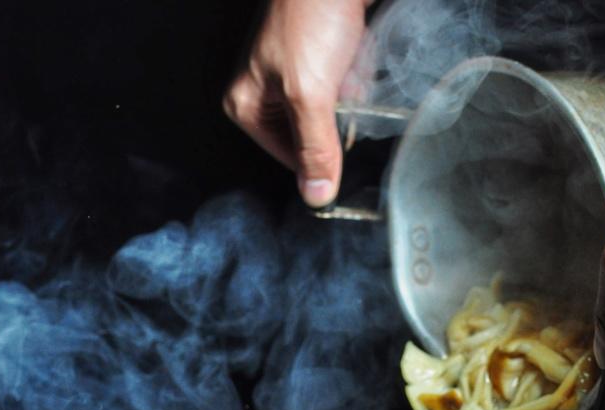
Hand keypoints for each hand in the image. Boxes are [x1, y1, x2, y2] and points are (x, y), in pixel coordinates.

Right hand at [223, 0, 371, 207]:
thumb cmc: (311, 13)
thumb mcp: (310, 94)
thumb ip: (315, 149)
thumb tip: (316, 196)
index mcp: (247, 106)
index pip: (291, 160)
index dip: (320, 154)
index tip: (340, 138)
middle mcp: (266, 94)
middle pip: (313, 138)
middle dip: (336, 120)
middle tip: (338, 88)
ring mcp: (294, 76)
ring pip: (334, 115)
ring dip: (350, 98)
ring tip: (344, 64)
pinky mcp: (320, 60)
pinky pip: (346, 90)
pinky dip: (357, 79)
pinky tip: (353, 56)